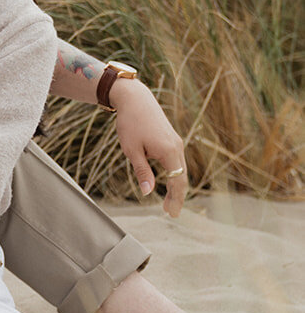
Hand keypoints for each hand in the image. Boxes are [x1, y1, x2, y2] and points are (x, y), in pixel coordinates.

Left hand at [109, 81, 188, 215]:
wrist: (135, 98)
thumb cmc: (130, 123)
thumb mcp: (132, 150)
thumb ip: (142, 172)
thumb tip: (148, 192)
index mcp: (169, 151)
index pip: (177, 181)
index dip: (176, 199)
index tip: (172, 214)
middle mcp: (177, 147)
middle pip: (182, 177)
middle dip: (177, 196)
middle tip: (171, 213)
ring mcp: (176, 142)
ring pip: (181, 170)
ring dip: (177, 186)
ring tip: (169, 203)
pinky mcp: (172, 139)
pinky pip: (177, 162)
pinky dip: (175, 175)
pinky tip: (169, 183)